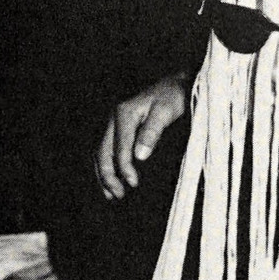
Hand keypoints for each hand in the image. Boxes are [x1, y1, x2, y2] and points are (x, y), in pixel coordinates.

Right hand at [95, 73, 187, 199]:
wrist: (176, 83)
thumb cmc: (173, 97)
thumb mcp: (165, 112)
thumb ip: (152, 133)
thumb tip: (139, 157)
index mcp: (124, 114)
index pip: (119, 148)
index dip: (124, 169)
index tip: (133, 184)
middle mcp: (114, 118)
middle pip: (103, 152)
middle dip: (108, 176)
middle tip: (118, 195)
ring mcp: (114, 122)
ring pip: (101, 152)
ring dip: (104, 174)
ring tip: (111, 194)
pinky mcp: (120, 127)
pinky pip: (107, 149)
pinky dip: (107, 166)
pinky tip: (113, 178)